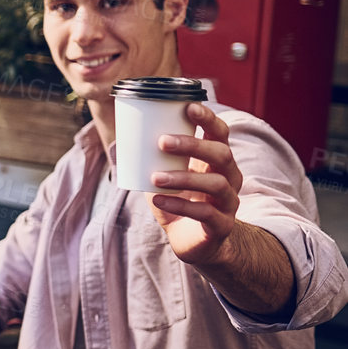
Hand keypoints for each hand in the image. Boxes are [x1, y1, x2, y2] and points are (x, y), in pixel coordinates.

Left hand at [148, 102, 240, 264]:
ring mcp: (229, 202)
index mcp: (217, 162)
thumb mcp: (165, 178)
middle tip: (162, 141)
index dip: (208, 119)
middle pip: (221, 154)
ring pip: (215, 183)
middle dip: (193, 145)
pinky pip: (206, 213)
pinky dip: (180, 205)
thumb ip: (150, 160)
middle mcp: (230, 178)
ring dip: (183, 177)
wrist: (193, 242)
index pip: (220, 134)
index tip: (188, 106)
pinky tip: (157, 200)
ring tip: (154, 177)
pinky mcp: (222, 225)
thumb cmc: (179, 202)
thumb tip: (118, 140)